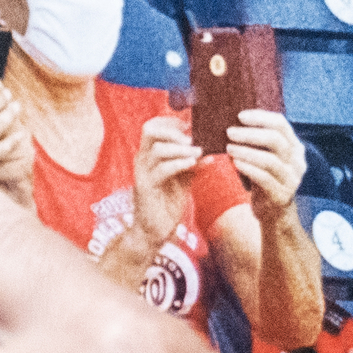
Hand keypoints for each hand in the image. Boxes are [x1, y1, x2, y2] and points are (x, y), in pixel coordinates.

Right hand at [129, 113, 197, 251]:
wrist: (153, 231)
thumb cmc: (166, 203)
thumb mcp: (183, 179)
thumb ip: (192, 163)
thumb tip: (210, 151)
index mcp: (149, 154)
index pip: (153, 126)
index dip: (171, 121)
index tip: (191, 125)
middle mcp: (142, 159)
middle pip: (150, 130)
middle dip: (173, 130)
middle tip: (192, 138)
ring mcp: (142, 172)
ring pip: (158, 149)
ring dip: (181, 149)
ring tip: (197, 152)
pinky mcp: (146, 187)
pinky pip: (162, 169)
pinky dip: (179, 163)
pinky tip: (192, 164)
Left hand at [219, 107, 308, 217]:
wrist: (274, 212)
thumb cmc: (265, 179)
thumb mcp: (266, 158)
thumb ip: (258, 142)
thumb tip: (234, 123)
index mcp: (295, 147)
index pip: (281, 124)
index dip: (260, 117)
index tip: (240, 116)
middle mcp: (297, 161)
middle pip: (276, 140)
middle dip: (250, 134)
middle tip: (230, 132)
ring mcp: (292, 179)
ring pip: (269, 160)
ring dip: (246, 151)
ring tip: (229, 148)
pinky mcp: (282, 194)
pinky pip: (264, 178)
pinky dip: (248, 168)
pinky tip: (235, 163)